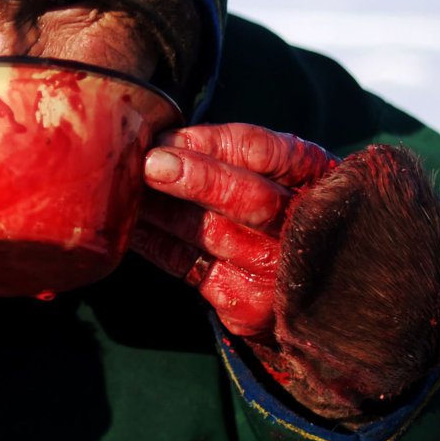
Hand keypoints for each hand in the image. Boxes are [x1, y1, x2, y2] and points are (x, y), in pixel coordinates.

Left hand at [131, 123, 336, 337]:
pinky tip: (127, 222)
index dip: (213, 142)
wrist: (307, 289)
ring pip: (209, 234)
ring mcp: (274, 272)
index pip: (267, 153)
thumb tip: (163, 140)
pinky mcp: (244, 303)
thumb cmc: (276, 209)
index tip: (169, 137)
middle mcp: (302, 229)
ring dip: (160, 208)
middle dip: (196, 178)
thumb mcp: (278, 172)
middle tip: (150, 164)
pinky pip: (184, 264)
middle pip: (250, 200)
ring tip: (124, 187)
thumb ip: (231, 155)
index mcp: (315, 180)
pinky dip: (150, 240)